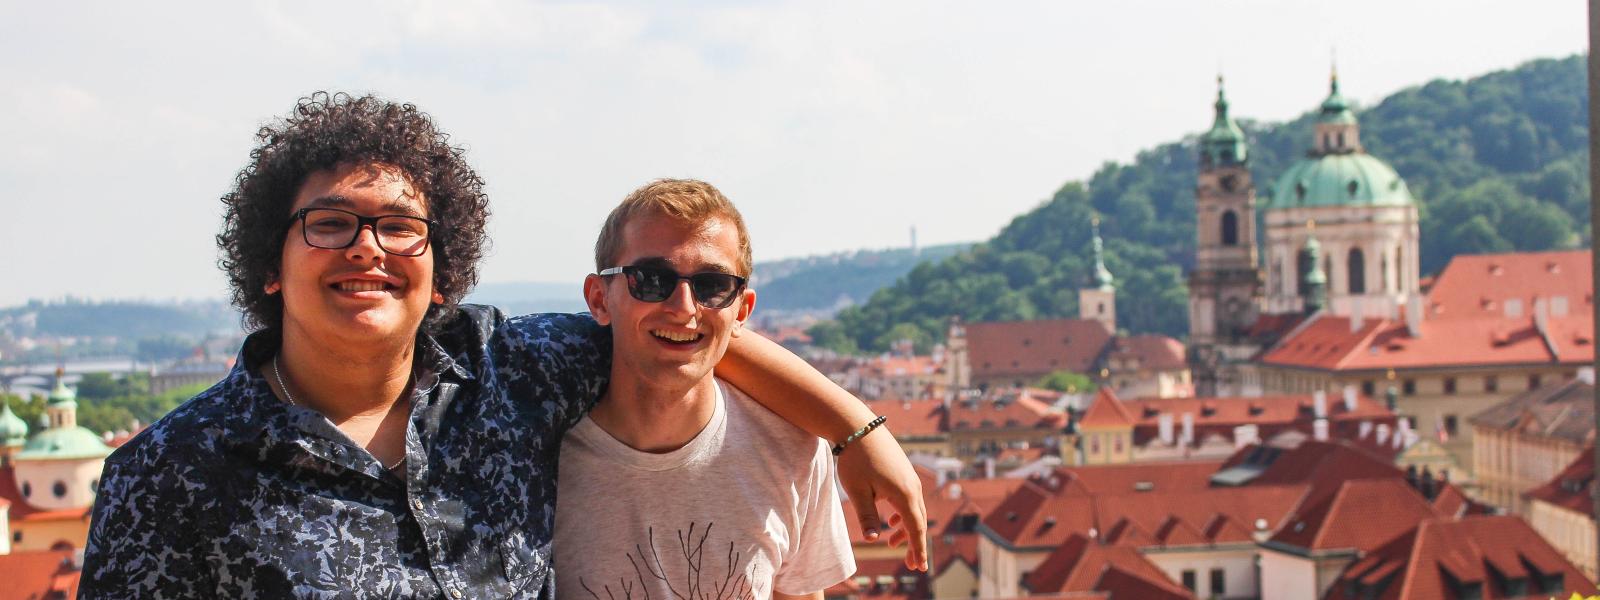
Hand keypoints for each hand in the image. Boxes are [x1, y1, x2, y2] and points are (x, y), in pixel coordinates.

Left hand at [835, 425, 927, 570]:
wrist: (859, 426)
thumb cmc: (856, 459)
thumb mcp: (858, 491)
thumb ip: (867, 516)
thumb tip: (872, 539)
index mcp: (904, 494)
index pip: (915, 529)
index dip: (918, 549)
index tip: (920, 567)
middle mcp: (913, 487)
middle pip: (918, 521)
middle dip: (915, 544)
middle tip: (911, 565)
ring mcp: (910, 478)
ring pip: (914, 510)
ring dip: (906, 528)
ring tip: (892, 544)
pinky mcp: (904, 472)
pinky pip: (909, 498)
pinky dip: (903, 513)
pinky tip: (892, 520)